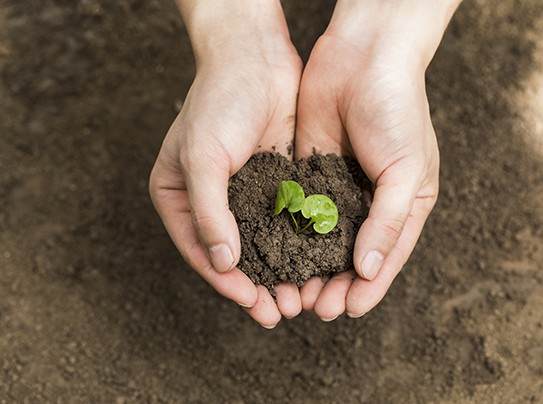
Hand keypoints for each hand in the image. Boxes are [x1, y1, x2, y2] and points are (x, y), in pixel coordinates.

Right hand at [149, 0, 302, 327]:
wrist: (256, 57)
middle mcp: (210, 199)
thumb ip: (209, 212)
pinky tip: (313, 264)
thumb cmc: (218, 101)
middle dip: (256, 285)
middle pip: (232, 254)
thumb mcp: (202, 157)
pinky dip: (297, 244)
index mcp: (178, 196)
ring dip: (280, 271)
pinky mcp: (274, 182)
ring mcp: (244, 192)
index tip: (251, 303)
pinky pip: (285, 221)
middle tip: (279, 313)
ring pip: (262, 243)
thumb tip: (221, 263)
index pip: (201, 250)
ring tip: (300, 298)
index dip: (225, 281)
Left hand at [295, 0, 459, 319]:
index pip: (386, 257)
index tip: (346, 310)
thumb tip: (370, 271)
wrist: (362, 58)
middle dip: (334, 283)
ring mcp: (338, 189)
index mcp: (404, 204)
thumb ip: (389, 222)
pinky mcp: (309, 173)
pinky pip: (299, 211)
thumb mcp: (407, 171)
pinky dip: (290, 235)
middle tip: (313, 308)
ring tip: (291, 292)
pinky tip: (275, 255)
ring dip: (308, 267)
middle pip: (351, 256)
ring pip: (321, 240)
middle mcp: (371, 202)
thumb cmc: (398, 111)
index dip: (368, 287)